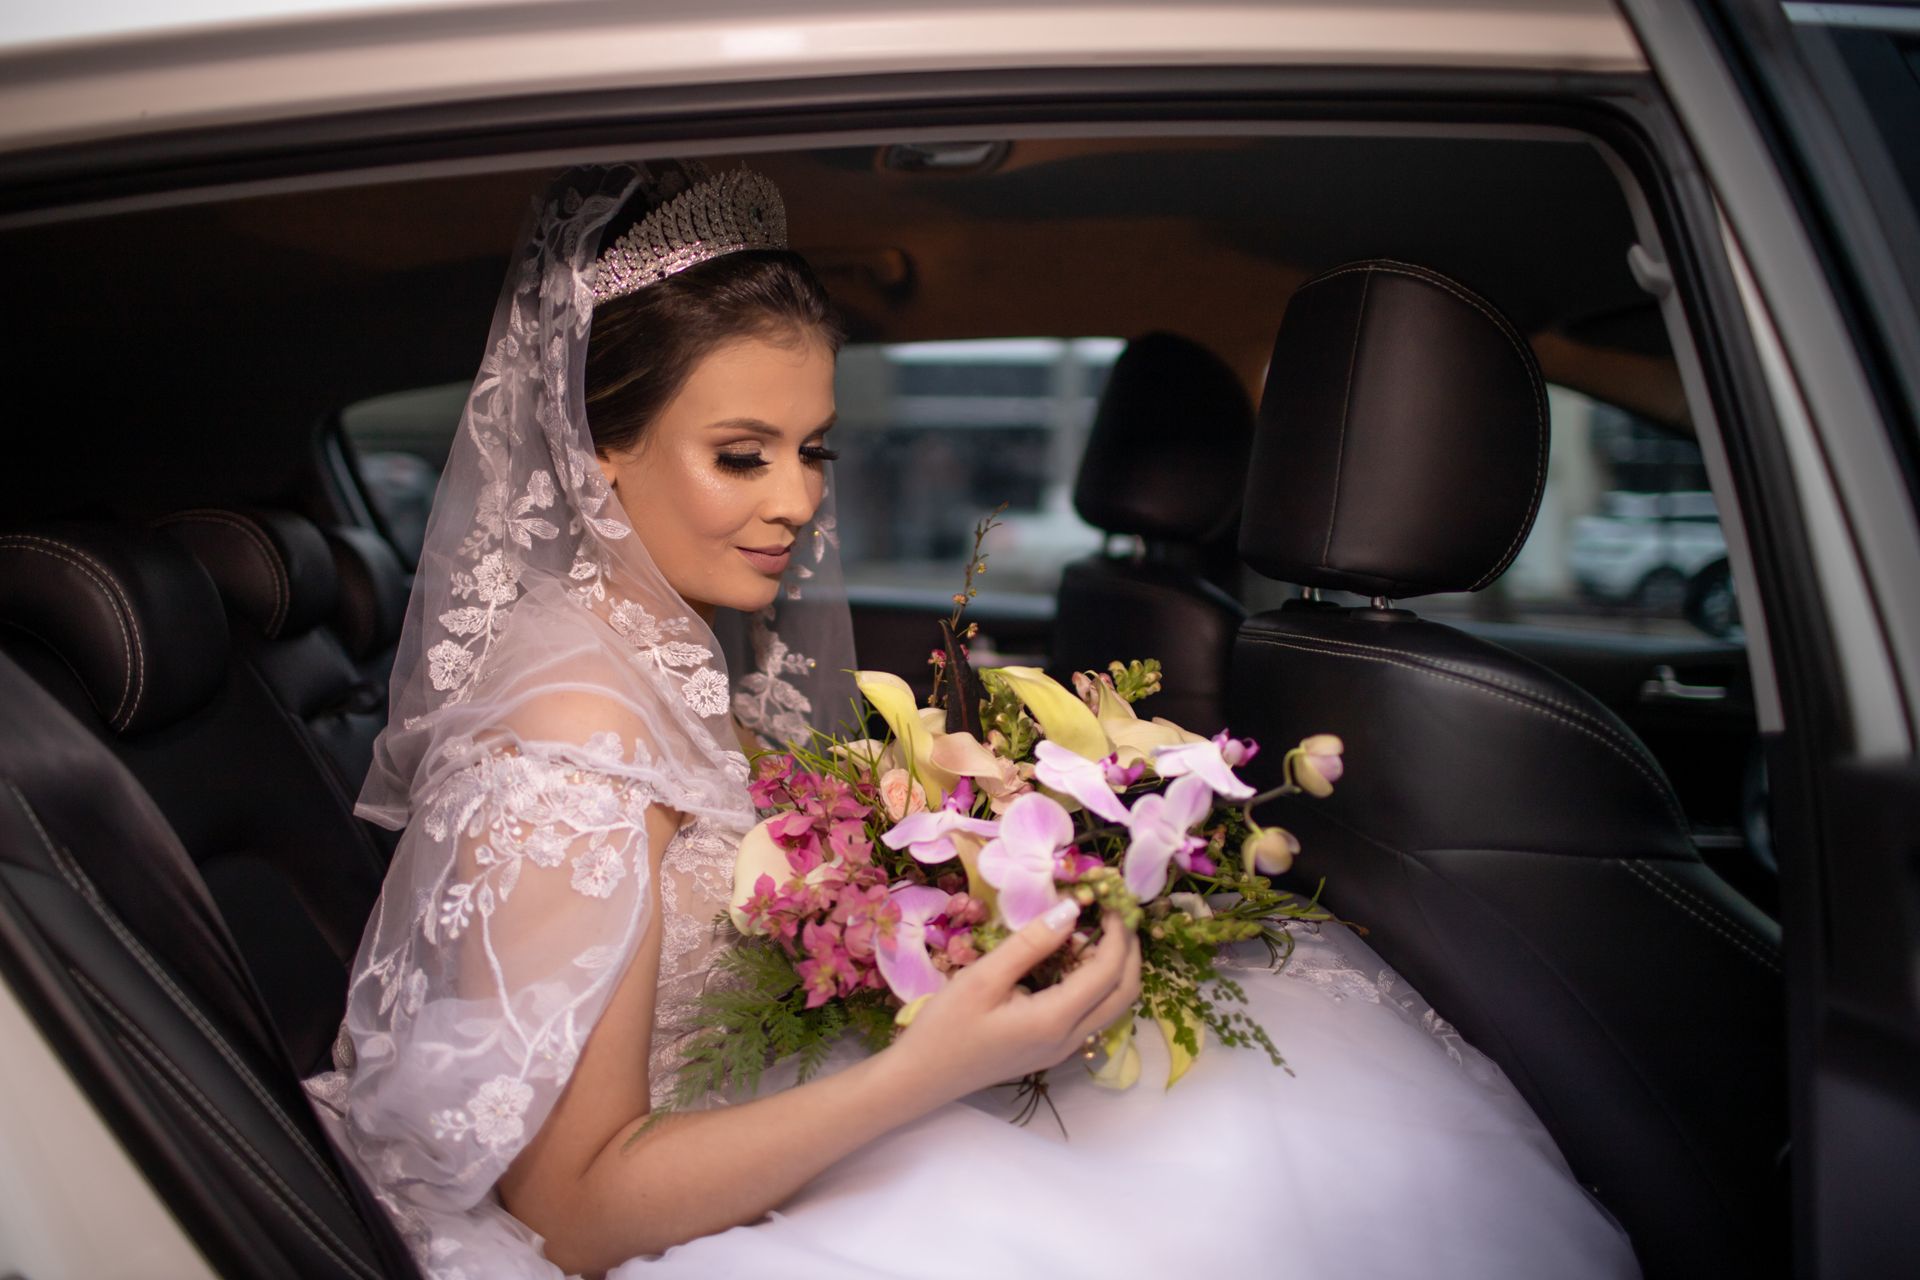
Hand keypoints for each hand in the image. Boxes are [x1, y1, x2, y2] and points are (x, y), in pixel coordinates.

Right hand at [889, 901, 1142, 1100]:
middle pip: (1124, 992)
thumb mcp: (982, 978)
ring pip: (1113, 1006)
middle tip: (1114, 912)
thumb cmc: (946, 1026)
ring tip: (1098, 929)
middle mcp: (1069, 1038)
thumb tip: (1072, 910)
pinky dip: (1098, 983)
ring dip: (1116, 967)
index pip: (1108, 971)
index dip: (1117, 932)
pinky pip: (1093, 1014)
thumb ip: (1030, 944)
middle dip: (1129, 950)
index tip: (1110, 900)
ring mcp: (1063, 1048)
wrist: (923, 1078)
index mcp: (1055, 1019)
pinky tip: (1074, 959)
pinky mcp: (1053, 1048)